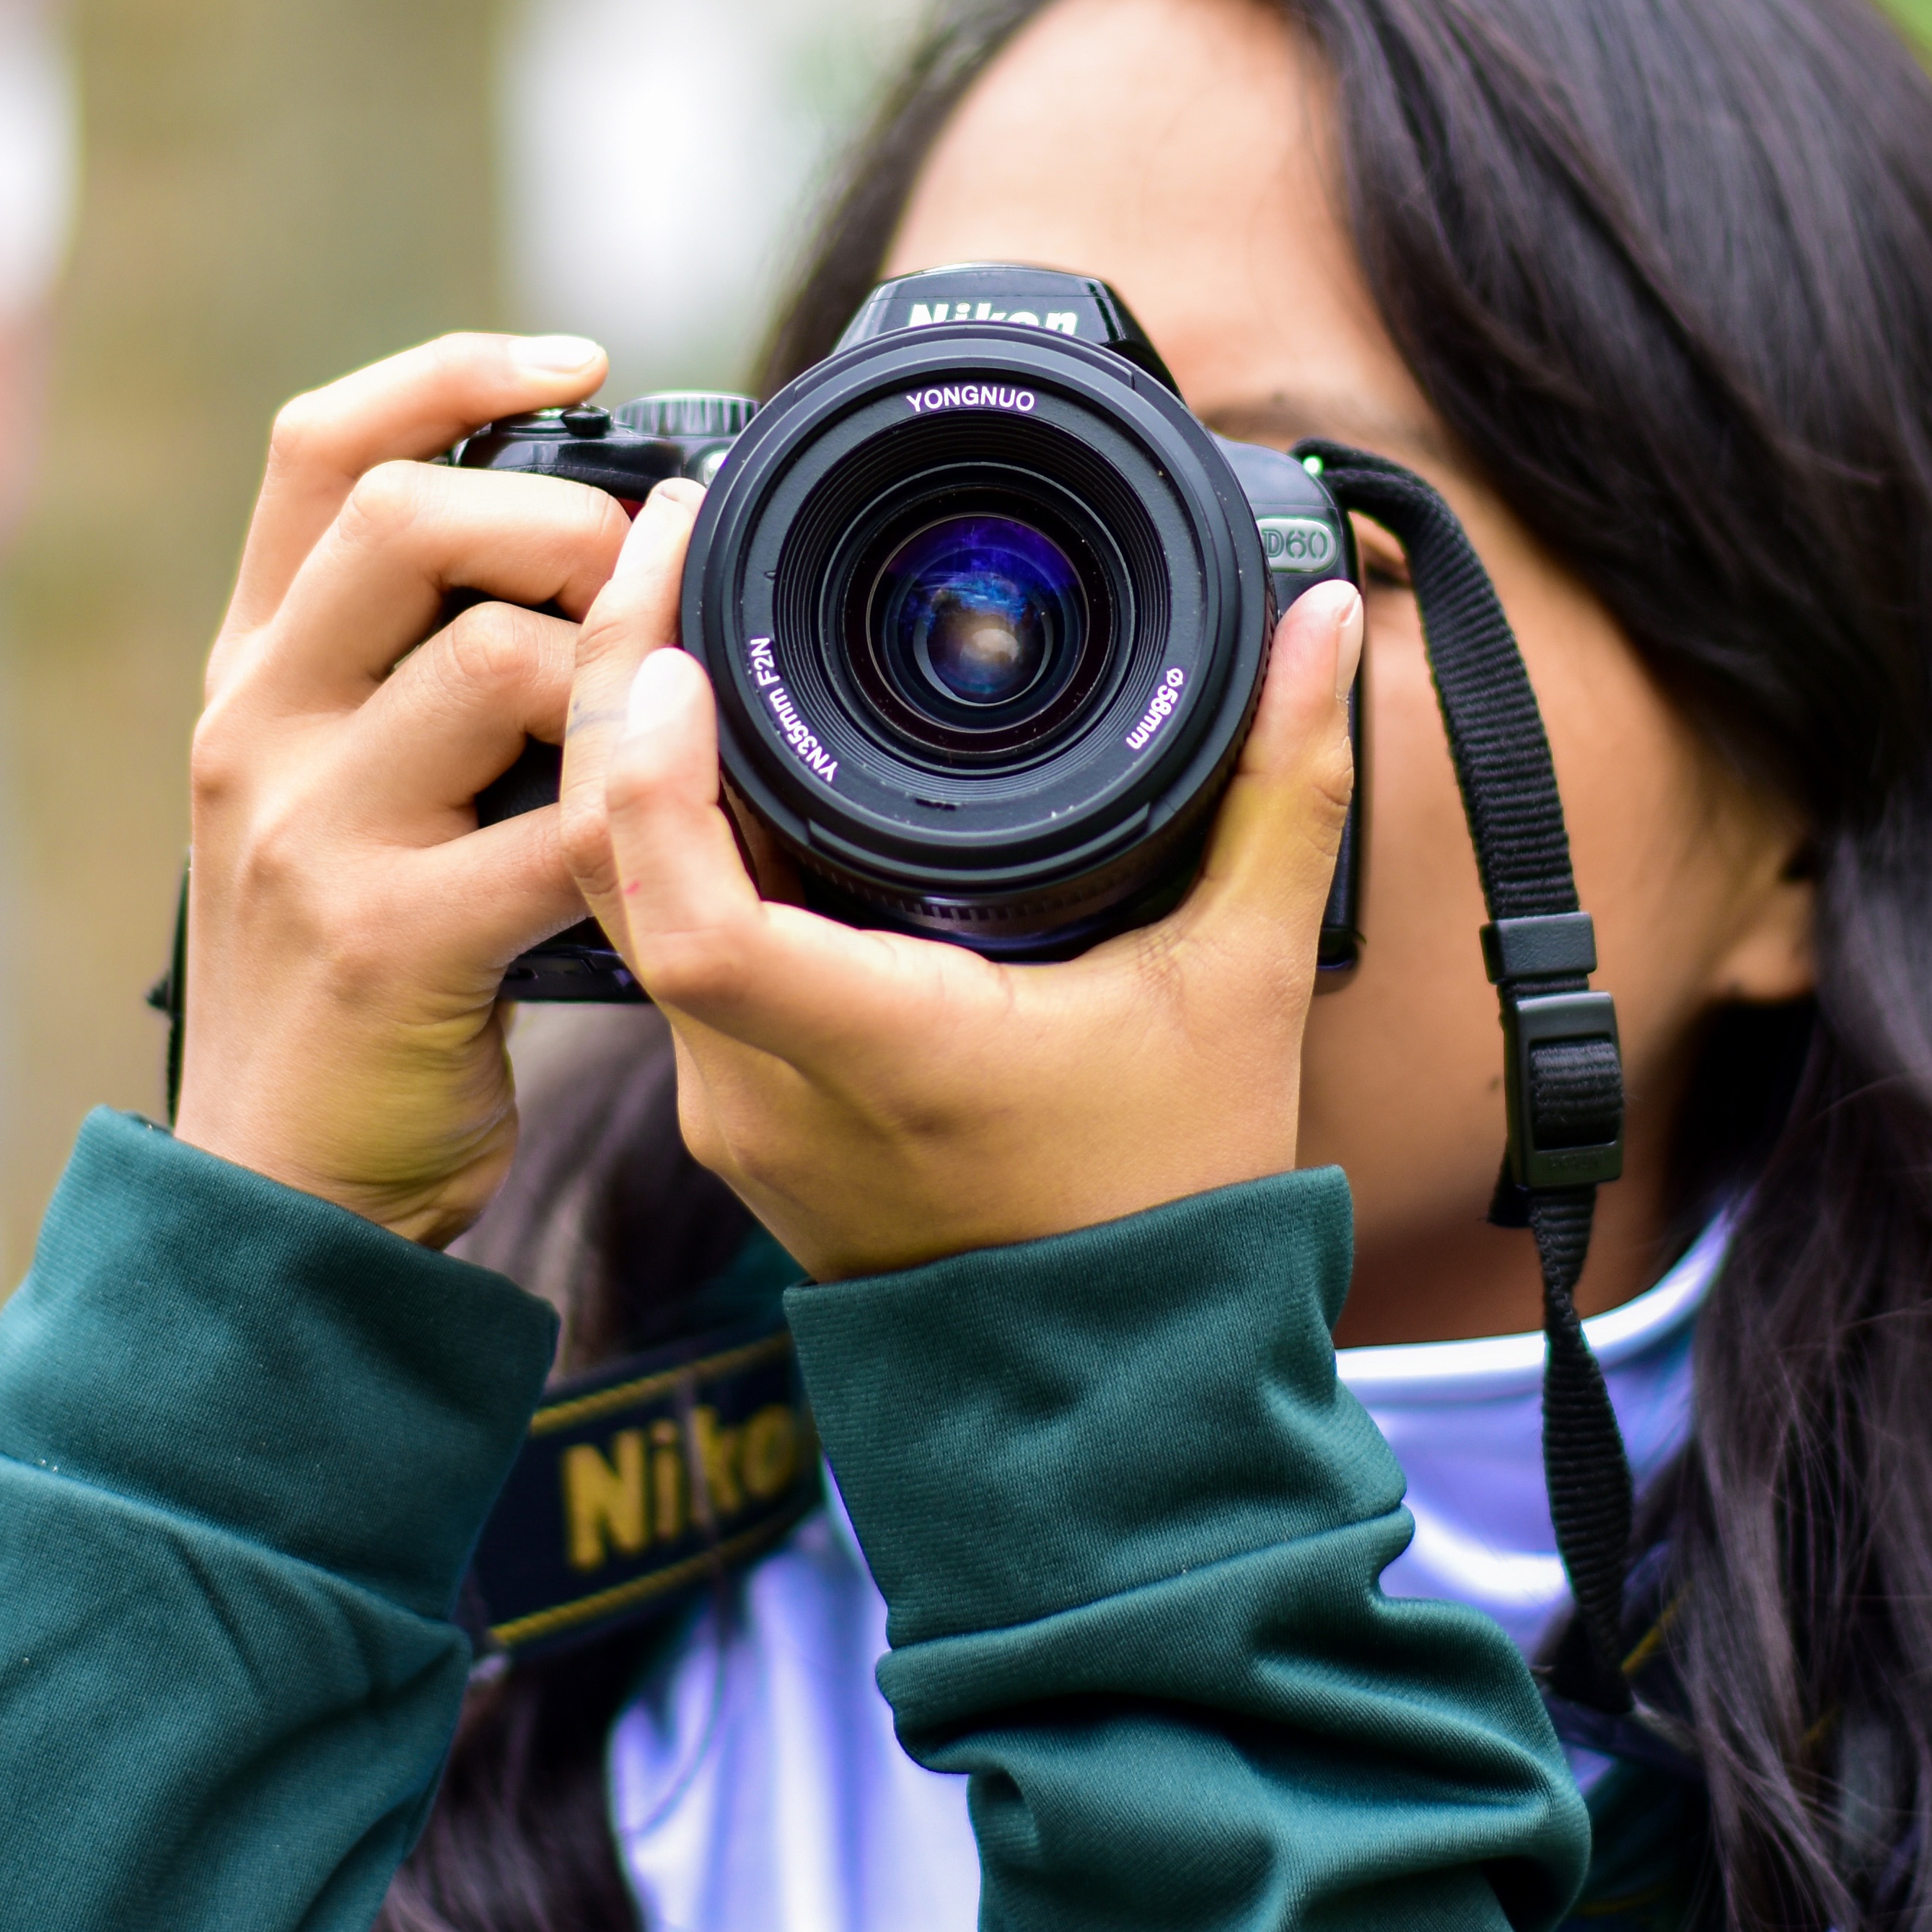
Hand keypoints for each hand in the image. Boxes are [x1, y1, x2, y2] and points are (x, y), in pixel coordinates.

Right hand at [175, 331, 630, 1245]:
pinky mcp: (383, 942)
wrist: (285, 1185)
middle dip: (558, 513)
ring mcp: (307, 832)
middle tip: (645, 570)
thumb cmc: (368, 968)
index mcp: (255, 671)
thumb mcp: (356, 791)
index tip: (577, 360)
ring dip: (617, 673)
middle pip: (401, 516)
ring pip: (495, 661)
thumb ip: (430, 672)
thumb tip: (612, 539)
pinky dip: (644, 817)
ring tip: (667, 722)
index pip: (317, 448)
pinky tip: (683, 828)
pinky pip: (558, 831)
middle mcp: (256, 727)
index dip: (449, 371)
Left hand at [555, 481, 1368, 1279]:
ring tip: (684, 606)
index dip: (656, 777)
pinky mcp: (741, 1116)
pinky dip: (668, 832)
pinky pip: (660, 947)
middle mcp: (768, 1091)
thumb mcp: (1243, 980)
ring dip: (632, 753)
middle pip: (616, 873)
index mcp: (878, 1054)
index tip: (682, 650)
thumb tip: (1315, 622)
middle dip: (621, 688)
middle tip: (675, 539)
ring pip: (619, 905)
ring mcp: (736, 1112)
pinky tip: (713, 740)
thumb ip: (1282, 788)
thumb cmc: (1174, 1203)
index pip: (695, 922)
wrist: (1118, 1391)